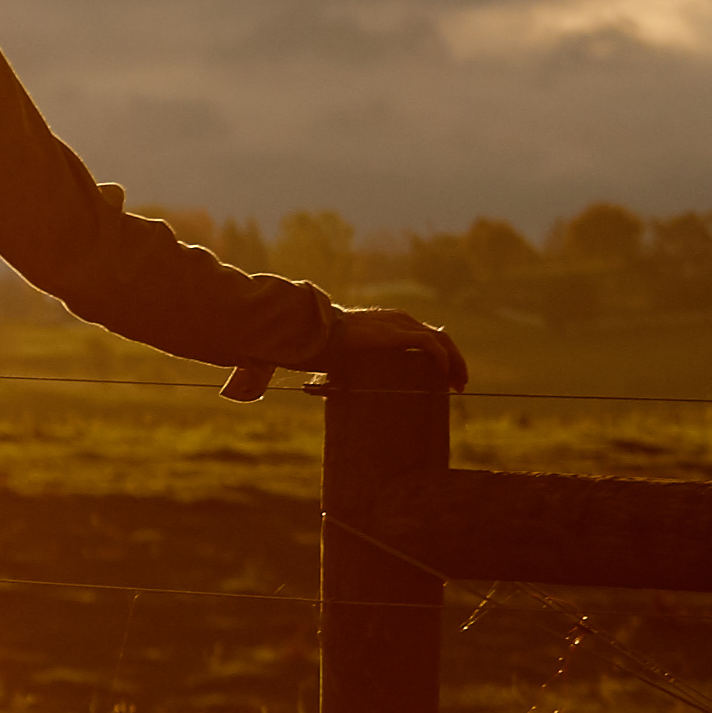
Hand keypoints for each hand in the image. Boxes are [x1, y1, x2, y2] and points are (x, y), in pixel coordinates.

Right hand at [224, 305, 469, 402]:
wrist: (299, 329)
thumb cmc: (298, 341)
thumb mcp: (310, 358)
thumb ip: (300, 369)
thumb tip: (251, 392)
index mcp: (374, 324)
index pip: (413, 333)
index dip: (429, 354)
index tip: (437, 376)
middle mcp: (391, 320)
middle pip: (433, 335)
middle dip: (450, 359)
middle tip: (458, 383)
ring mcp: (395, 324)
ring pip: (438, 339)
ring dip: (454, 362)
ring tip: (459, 385)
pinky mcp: (395, 332)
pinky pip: (430, 345)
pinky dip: (443, 361)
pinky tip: (448, 378)